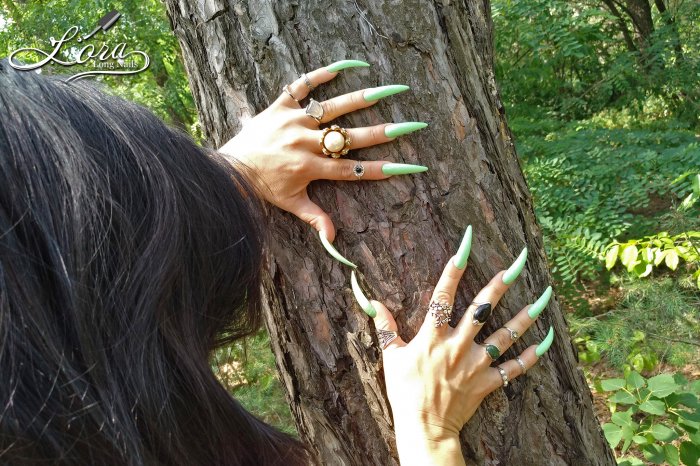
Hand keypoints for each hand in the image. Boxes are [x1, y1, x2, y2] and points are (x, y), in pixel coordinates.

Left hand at [218, 60, 427, 243]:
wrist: (229, 167)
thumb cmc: (263, 186)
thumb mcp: (290, 203)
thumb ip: (315, 218)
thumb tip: (333, 239)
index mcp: (308, 168)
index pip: (350, 170)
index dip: (378, 170)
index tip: (405, 167)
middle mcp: (303, 143)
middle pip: (349, 138)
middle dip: (381, 133)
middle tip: (408, 126)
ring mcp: (292, 122)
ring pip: (331, 108)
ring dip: (360, 99)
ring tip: (387, 90)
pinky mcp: (279, 106)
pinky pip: (299, 87)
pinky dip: (318, 75)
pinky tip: (342, 67)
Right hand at [351, 227, 554, 464]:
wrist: (423, 428)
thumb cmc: (404, 392)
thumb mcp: (390, 357)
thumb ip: (384, 327)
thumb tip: (372, 302)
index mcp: (432, 336)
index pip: (442, 295)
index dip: (454, 269)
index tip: (466, 245)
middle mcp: (457, 345)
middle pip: (482, 309)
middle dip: (500, 284)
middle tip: (517, 263)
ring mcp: (476, 364)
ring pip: (505, 335)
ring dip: (525, 315)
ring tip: (544, 296)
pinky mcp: (488, 383)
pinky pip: (514, 368)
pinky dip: (532, 355)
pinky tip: (547, 340)